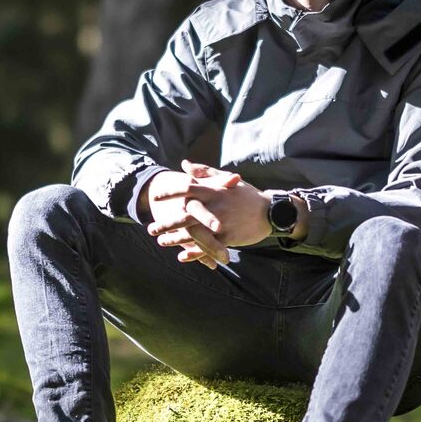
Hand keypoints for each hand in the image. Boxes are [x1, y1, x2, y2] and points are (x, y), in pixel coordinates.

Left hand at [146, 161, 271, 267]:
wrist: (270, 212)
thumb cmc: (247, 194)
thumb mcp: (227, 179)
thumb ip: (204, 172)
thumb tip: (184, 164)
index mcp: (214, 191)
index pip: (188, 189)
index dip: (170, 192)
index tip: (156, 196)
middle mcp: (215, 207)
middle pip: (186, 215)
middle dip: (167, 223)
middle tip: (150, 228)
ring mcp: (221, 224)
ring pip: (194, 234)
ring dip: (176, 239)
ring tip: (161, 242)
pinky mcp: (228, 238)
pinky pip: (208, 247)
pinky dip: (195, 253)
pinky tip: (181, 257)